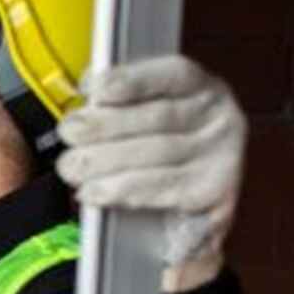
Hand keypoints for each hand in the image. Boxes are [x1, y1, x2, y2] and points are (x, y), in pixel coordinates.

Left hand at [53, 54, 244, 292]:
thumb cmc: (159, 160)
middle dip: (105, 124)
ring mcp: (223, 155)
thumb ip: (123, 106)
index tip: (92, 88)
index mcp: (203, 89)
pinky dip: (124, 190)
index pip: (173, 74)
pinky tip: (96, 192)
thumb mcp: (147, 122)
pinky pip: (164, 188)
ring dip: (106, 161)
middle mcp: (220, 117)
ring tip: (72, 168)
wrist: (188, 219)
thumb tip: (86, 103)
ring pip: (158, 153)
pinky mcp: (215, 193)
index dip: (132, 79)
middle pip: (159, 116)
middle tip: (69, 132)